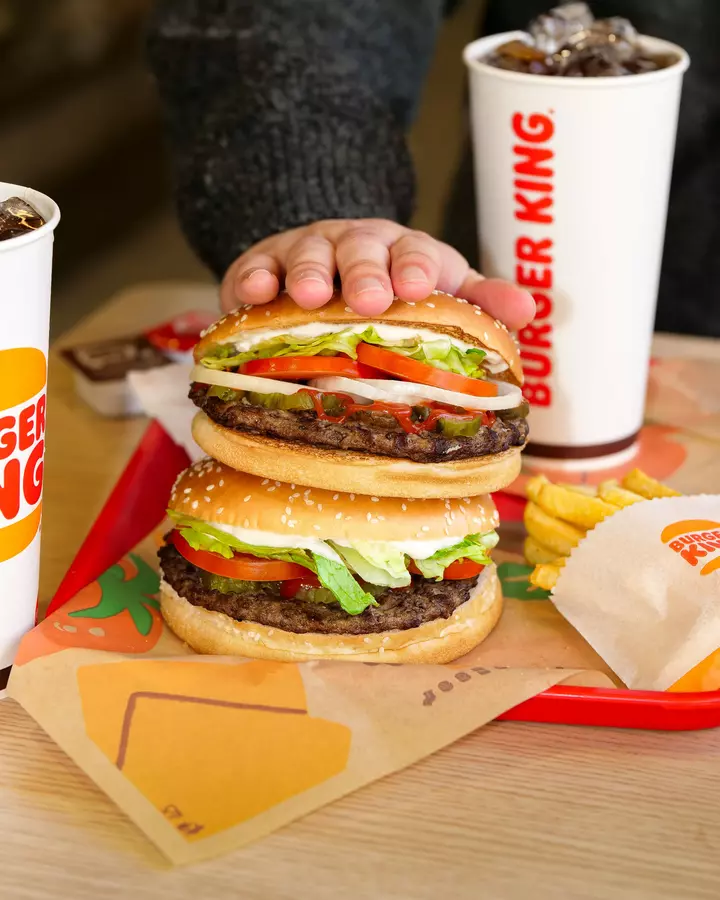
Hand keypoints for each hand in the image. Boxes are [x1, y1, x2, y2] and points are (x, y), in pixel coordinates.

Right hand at [221, 219, 534, 329]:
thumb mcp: (441, 292)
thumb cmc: (393, 290)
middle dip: (365, 272)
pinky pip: (254, 268)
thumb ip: (480, 303)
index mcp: (404, 253)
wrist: (328, 265)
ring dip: (308, 274)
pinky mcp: (263, 265)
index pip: (416, 253)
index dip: (417, 266)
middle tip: (368, 300)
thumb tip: (529, 311)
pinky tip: (251, 294)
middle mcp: (356, 246)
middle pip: (361, 251)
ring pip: (307, 256)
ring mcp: (307, 252)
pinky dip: (251, 279)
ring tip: (308, 298)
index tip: (417, 286)